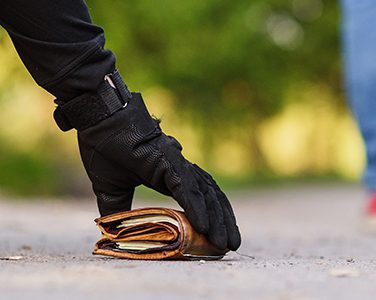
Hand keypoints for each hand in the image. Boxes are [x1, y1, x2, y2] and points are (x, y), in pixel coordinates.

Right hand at [76, 93, 240, 250]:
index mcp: (171, 175)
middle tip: (231, 246)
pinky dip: (197, 208)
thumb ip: (117, 209)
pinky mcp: (169, 162)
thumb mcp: (111, 188)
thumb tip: (112, 230)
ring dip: (216, 221)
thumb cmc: (104, 147)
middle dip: (223, 223)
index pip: (200, 197)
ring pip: (205, 196)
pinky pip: (187, 190)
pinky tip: (205, 226)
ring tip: (224, 243)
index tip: (218, 237)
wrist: (97, 120)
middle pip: (210, 199)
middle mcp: (180, 169)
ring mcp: (176, 164)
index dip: (212, 217)